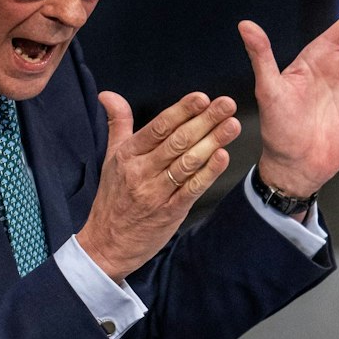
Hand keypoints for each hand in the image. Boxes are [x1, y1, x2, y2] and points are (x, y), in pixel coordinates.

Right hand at [76, 90, 240, 281]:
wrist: (106, 244)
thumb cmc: (112, 197)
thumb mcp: (110, 157)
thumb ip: (117, 123)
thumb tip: (108, 94)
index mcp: (128, 155)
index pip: (159, 127)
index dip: (182, 111)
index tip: (202, 97)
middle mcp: (141, 171)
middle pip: (177, 141)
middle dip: (205, 120)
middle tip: (227, 104)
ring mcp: (155, 193)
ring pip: (187, 163)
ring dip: (212, 142)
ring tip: (232, 125)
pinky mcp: (169, 212)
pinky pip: (191, 189)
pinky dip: (208, 173)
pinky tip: (222, 157)